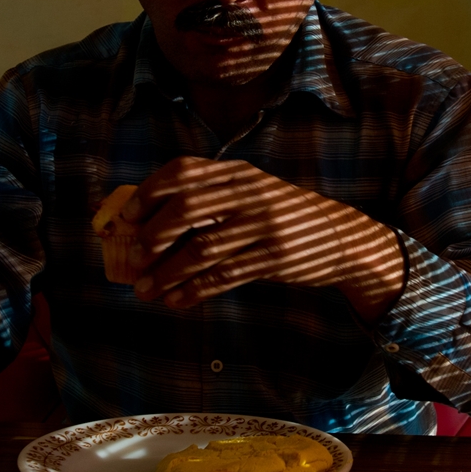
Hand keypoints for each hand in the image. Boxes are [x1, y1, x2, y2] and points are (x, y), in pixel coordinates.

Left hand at [123, 156, 404, 315]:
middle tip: (134, 258)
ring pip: (202, 248)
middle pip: (187, 208)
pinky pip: (225, 275)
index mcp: (238, 172)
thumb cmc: (282, 216)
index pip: (183, 171)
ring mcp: (265, 225)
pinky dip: (194, 290)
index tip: (127, 217)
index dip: (149, 192)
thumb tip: (149, 221)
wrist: (343, 237)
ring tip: (145, 291)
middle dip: (153, 235)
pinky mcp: (275, 258)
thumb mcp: (252, 193)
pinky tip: (176, 300)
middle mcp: (251, 193)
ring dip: (167, 272)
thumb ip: (212, 197)